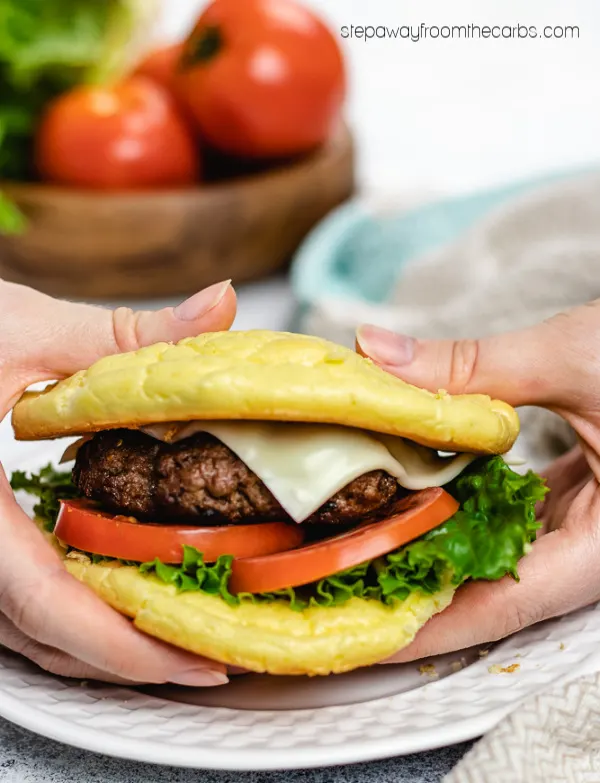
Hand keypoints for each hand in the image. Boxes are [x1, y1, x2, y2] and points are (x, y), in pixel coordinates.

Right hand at [0, 279, 235, 684]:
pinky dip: (69, 621)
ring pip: (23, 636)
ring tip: (177, 642)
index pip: (42, 599)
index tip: (194, 660)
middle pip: (40, 636)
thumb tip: (221, 304)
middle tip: (209, 659)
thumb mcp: (28, 330)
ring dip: (99, 650)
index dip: (120, 644)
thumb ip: (131, 333)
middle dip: (128, 659)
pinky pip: (13, 610)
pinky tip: (118, 604)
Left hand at [356, 303, 599, 660]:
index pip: (503, 606)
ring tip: (358, 540)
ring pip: (496, 554)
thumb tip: (378, 355)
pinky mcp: (574, 498)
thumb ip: (473, 366)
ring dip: (430, 545)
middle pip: (490, 588)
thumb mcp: (575, 358)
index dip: (426, 625)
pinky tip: (411, 493)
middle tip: (336, 579)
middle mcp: (593, 548)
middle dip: (414, 587)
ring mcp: (584, 525)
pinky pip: (507, 520)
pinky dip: (458, 509)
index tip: (360, 632)